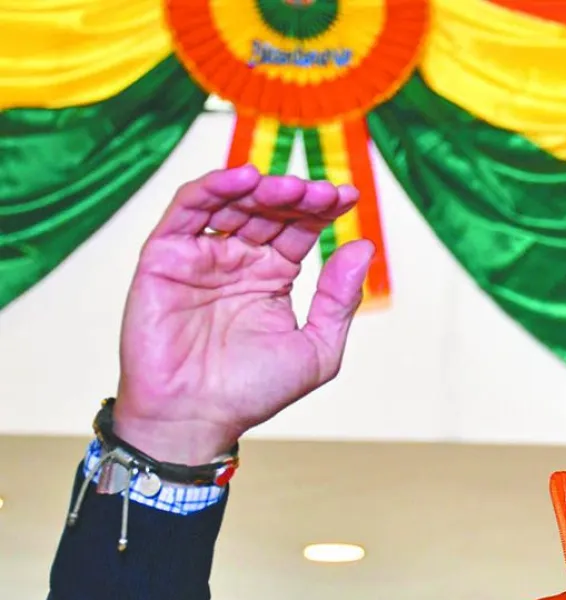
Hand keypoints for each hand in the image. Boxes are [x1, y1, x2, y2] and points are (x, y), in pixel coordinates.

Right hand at [112, 165, 372, 463]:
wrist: (195, 418)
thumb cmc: (254, 392)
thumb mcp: (316, 349)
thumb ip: (339, 299)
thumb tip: (364, 246)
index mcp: (273, 276)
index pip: (301, 227)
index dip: (323, 207)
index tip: (349, 196)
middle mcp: (238, 260)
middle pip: (270, 209)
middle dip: (298, 195)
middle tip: (321, 191)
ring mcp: (201, 256)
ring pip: (232, 202)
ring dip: (262, 187)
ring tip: (290, 187)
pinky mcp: (165, 257)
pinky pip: (186, 210)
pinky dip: (213, 187)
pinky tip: (245, 179)